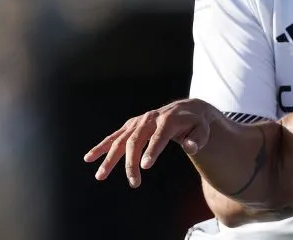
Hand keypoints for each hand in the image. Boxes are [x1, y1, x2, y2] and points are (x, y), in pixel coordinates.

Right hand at [84, 98, 220, 187]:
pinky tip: (89, 158)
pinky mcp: (131, 125)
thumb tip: (190, 147)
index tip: (145, 167)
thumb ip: (198, 139)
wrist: (186, 110)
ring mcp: (138, 122)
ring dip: (109, 158)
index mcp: (168, 120)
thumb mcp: (203, 130)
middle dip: (131, 162)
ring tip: (100, 176)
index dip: (152, 150)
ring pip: (120, 140)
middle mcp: (150, 119)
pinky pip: (114, 137)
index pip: (158, 136)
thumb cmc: (196, 124)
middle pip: (136, 140)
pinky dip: (101, 146)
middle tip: (134, 182)